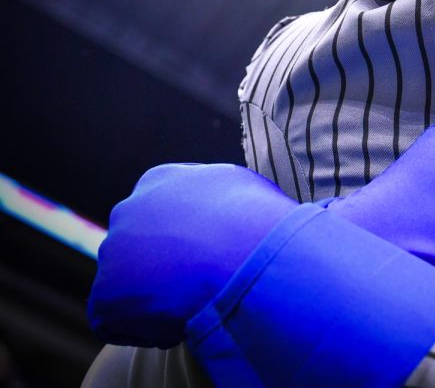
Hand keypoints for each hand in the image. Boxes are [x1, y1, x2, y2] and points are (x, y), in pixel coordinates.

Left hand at [87, 164, 296, 347]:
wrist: (242, 254)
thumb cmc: (255, 221)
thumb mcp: (238, 187)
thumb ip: (213, 197)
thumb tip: (223, 211)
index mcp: (159, 180)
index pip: (161, 214)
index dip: (186, 240)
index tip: (206, 254)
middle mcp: (127, 211)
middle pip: (140, 248)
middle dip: (164, 267)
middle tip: (201, 281)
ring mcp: (112, 254)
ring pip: (130, 286)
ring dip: (157, 298)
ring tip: (197, 302)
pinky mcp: (104, 298)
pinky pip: (121, 323)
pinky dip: (149, 329)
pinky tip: (183, 321)